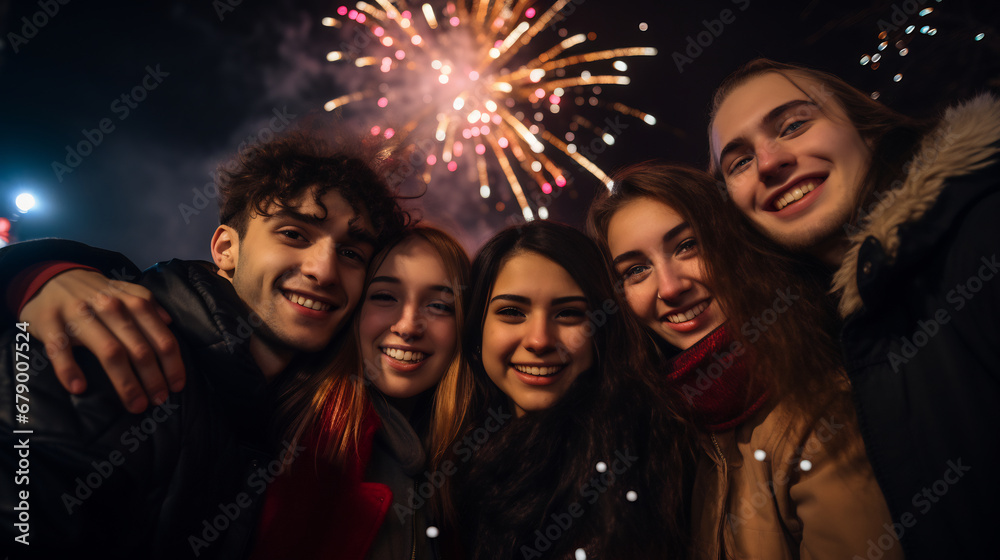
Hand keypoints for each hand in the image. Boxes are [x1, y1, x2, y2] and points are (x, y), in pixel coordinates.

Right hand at [19, 268, 185, 412]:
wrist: (50, 277)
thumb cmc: (96, 294)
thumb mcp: (126, 292)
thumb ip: (149, 305)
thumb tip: (170, 322)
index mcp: (132, 302)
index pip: (161, 337)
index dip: (172, 364)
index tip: (177, 386)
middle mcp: (109, 307)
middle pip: (139, 349)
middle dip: (153, 378)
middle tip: (159, 401)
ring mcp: (78, 315)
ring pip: (109, 351)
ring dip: (125, 382)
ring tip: (135, 405)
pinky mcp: (50, 324)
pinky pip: (60, 350)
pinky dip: (69, 370)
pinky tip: (79, 388)